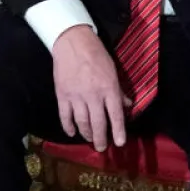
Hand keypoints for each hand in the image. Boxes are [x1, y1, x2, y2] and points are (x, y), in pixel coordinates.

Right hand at [51, 25, 131, 151]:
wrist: (72, 42)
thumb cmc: (96, 54)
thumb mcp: (113, 70)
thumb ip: (119, 90)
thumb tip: (127, 105)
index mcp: (109, 88)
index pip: (115, 115)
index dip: (118, 131)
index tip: (119, 143)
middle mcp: (93, 95)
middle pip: (98, 123)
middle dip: (100, 139)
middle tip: (101, 148)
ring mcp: (76, 96)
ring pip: (82, 122)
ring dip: (86, 134)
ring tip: (89, 139)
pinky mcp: (62, 95)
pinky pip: (65, 116)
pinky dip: (68, 126)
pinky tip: (71, 132)